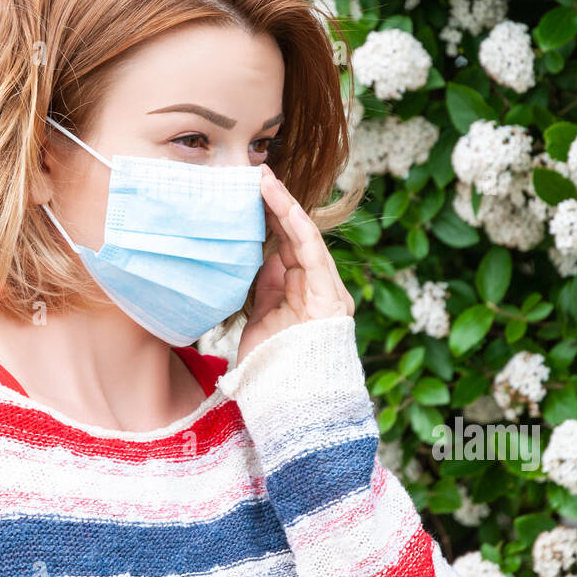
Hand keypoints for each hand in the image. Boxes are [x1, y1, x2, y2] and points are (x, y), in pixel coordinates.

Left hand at [236, 163, 355, 364]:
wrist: (289, 403)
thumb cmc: (270, 368)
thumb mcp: (259, 322)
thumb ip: (263, 292)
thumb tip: (259, 262)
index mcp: (300, 292)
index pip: (283, 246)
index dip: (266, 218)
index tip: (246, 194)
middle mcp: (316, 287)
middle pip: (293, 236)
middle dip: (274, 203)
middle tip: (253, 173)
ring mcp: (325, 290)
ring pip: (303, 237)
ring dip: (283, 205)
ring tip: (263, 179)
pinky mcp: (329, 295)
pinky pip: (312, 251)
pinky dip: (296, 224)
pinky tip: (281, 202)